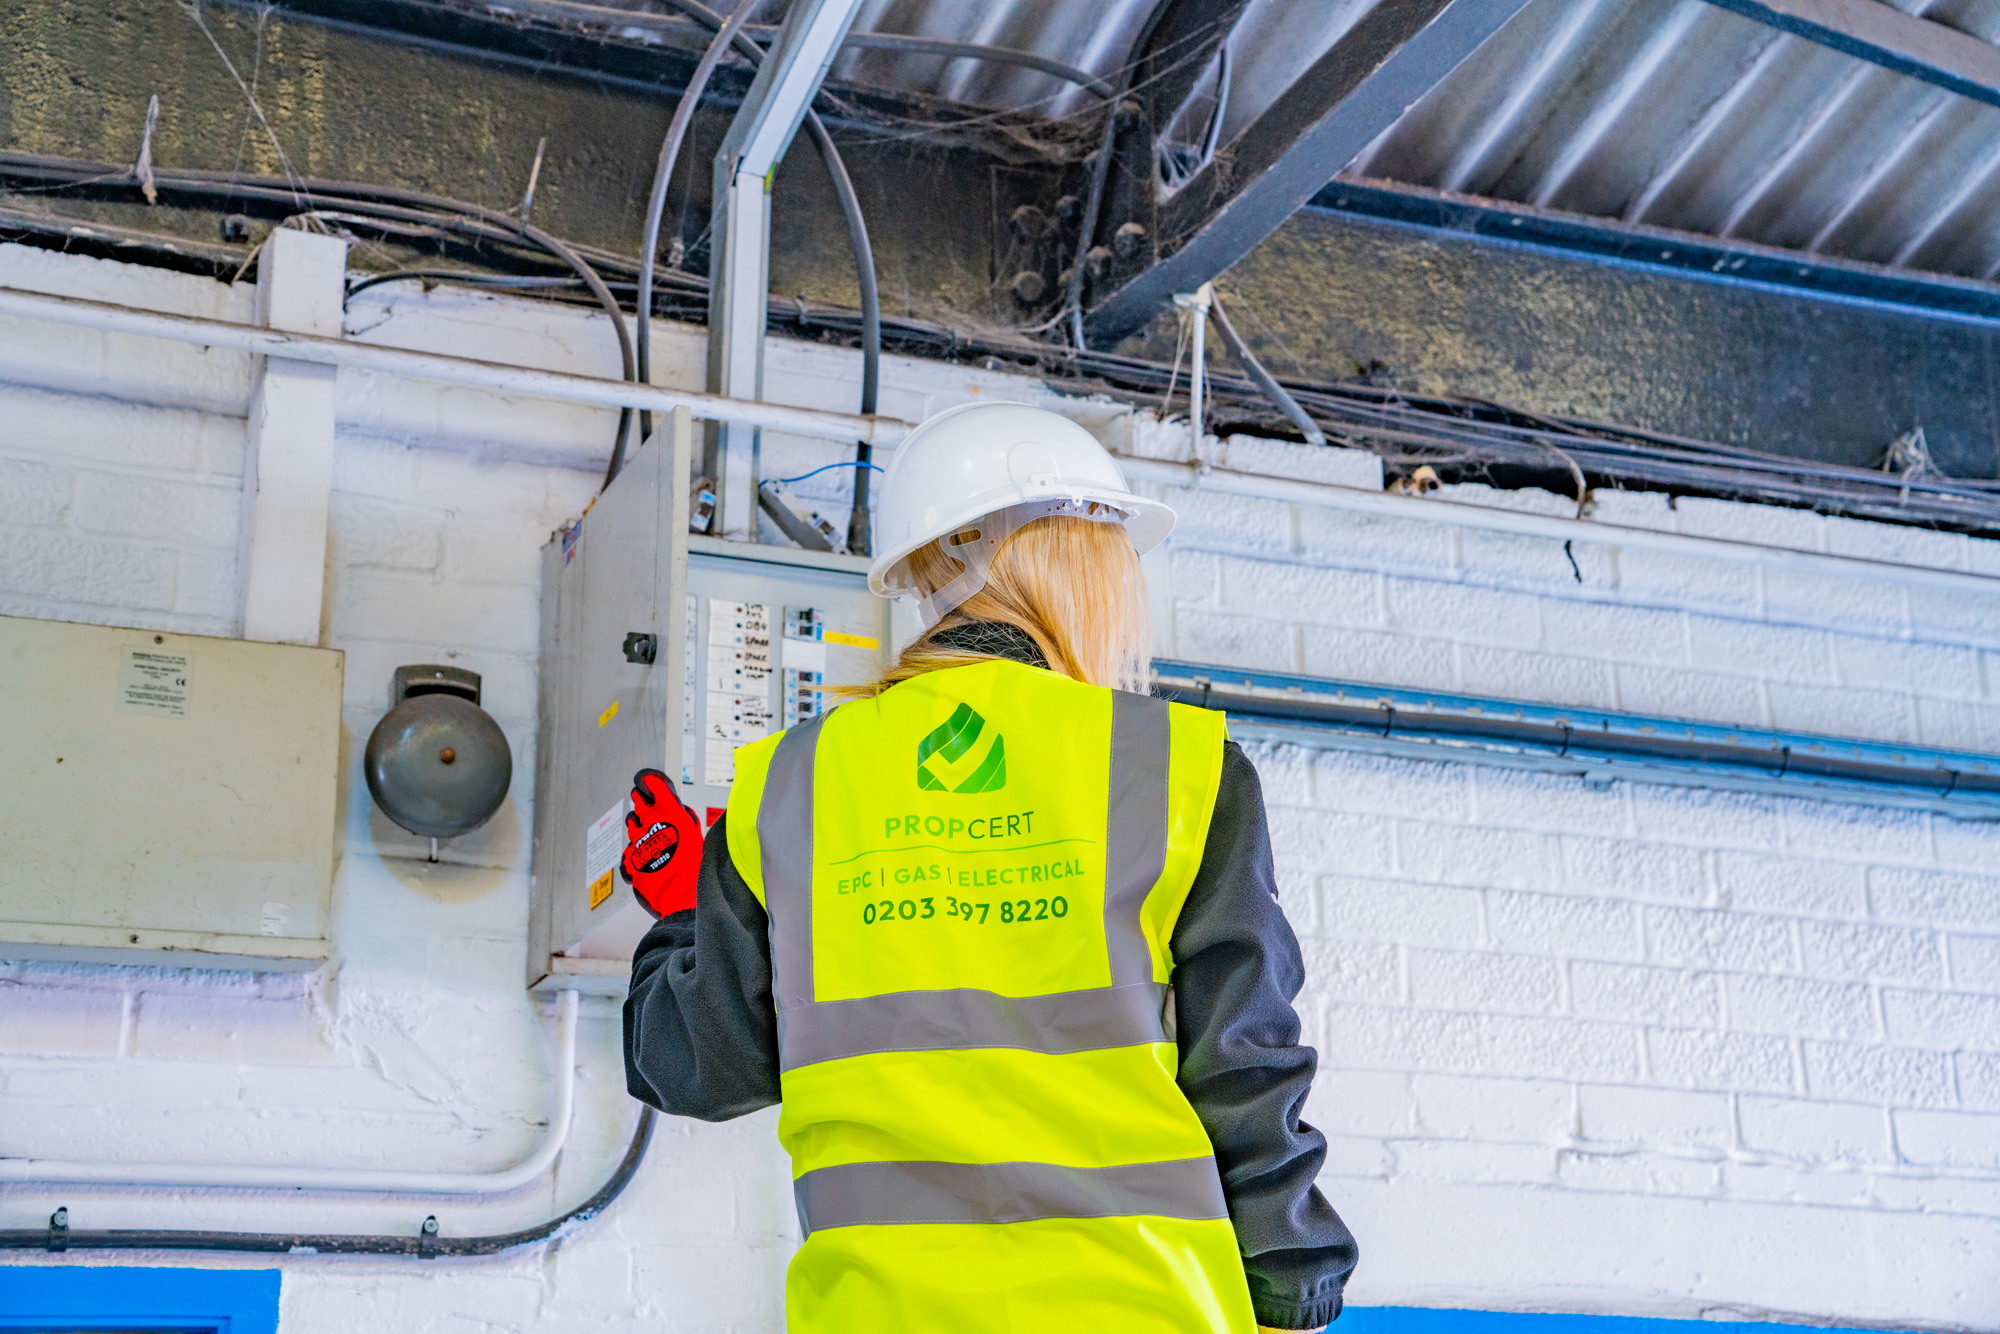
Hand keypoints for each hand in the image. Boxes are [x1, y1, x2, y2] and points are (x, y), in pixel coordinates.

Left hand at [620, 769, 701, 917]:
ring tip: (647, 831)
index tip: (649, 781)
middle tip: (644, 802)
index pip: (653, 785)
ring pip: (632, 824)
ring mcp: (636, 840)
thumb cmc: (695, 866)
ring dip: (638, 825)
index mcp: (668, 811)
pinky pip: (629, 849)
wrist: (681, 895)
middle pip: (638, 801)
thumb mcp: (695, 835)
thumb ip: (682, 820)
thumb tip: (677, 813)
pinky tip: (645, 855)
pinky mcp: (630, 858)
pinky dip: (636, 850)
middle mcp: (648, 822)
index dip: (651, 782)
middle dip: (641, 801)